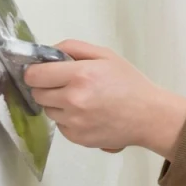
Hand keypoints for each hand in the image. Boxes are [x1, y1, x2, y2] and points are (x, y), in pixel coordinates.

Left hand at [22, 40, 185, 157]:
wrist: (151, 116)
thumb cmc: (131, 83)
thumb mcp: (107, 56)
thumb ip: (74, 47)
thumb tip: (47, 53)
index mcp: (80, 75)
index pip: (34, 75)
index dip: (36, 72)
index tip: (44, 73)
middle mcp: (72, 99)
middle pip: (37, 93)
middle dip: (48, 88)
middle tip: (67, 87)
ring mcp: (73, 121)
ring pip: (48, 110)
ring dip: (59, 105)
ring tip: (83, 102)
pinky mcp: (76, 137)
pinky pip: (60, 126)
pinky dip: (69, 120)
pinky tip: (89, 116)